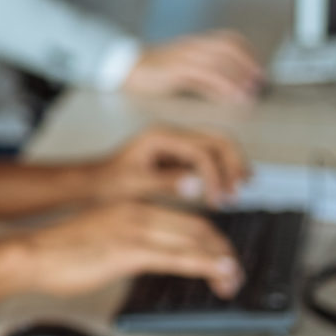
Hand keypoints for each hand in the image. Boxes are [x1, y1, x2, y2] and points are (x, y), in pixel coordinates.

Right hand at [19, 200, 244, 299]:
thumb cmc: (61, 252)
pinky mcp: (129, 250)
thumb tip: (154, 259)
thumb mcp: (104, 237)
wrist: (31, 254)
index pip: (187, 220)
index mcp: (132, 207)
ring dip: (221, 261)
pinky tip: (220, 274)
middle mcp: (138, 213)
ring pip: (195, 240)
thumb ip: (131, 242)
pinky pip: (179, 257)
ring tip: (232, 280)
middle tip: (234, 274)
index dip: (213, 242)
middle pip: (199, 228)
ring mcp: (134, 230)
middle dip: (224, 252)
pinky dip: (207, 265)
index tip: (222, 260)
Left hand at [88, 124, 249, 205]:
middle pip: (217, 139)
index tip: (217, 201)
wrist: (95, 181)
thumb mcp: (134, 185)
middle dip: (233, 164)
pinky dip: (224, 167)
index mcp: (159, 137)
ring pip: (218, 144)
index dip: (214, 176)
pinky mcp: (180, 153)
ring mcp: (177, 141)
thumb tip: (195, 185)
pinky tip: (231, 185)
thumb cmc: (109, 183)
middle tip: (238, 192)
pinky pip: (211, 154)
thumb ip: (164, 183)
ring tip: (239, 190)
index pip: (200, 152)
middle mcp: (172, 133)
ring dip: (233, 165)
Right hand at [123, 31, 265, 104]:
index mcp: (197, 43)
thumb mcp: (186, 71)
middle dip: (248, 64)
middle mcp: (193, 46)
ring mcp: (185, 55)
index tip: (258, 68)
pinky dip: (223, 85)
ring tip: (249, 92)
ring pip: (219, 60)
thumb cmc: (157, 71)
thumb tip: (228, 90)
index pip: (229, 39)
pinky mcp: (177, 69)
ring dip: (238, 76)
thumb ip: (206, 78)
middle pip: (228, 47)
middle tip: (259, 81)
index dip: (247, 52)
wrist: (129, 68)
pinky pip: (205, 74)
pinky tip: (230, 96)